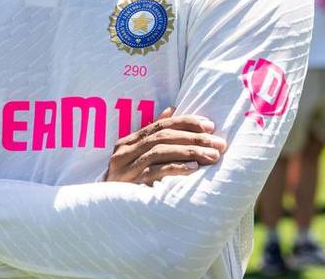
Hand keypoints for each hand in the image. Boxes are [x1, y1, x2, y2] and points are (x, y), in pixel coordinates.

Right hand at [105, 108, 225, 185]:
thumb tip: (171, 110)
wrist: (106, 215)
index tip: (210, 125)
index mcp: (127, 142)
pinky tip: (193, 169)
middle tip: (218, 143)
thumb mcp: (137, 158)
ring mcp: (126, 169)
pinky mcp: (131, 185)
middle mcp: (124, 152)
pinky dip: (176, 168)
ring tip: (212, 156)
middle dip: (194, 138)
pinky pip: (156, 172)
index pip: (160, 124)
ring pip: (161, 151)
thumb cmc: (127, 184)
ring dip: (190, 152)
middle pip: (163, 136)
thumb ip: (152, 135)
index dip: (186, 122)